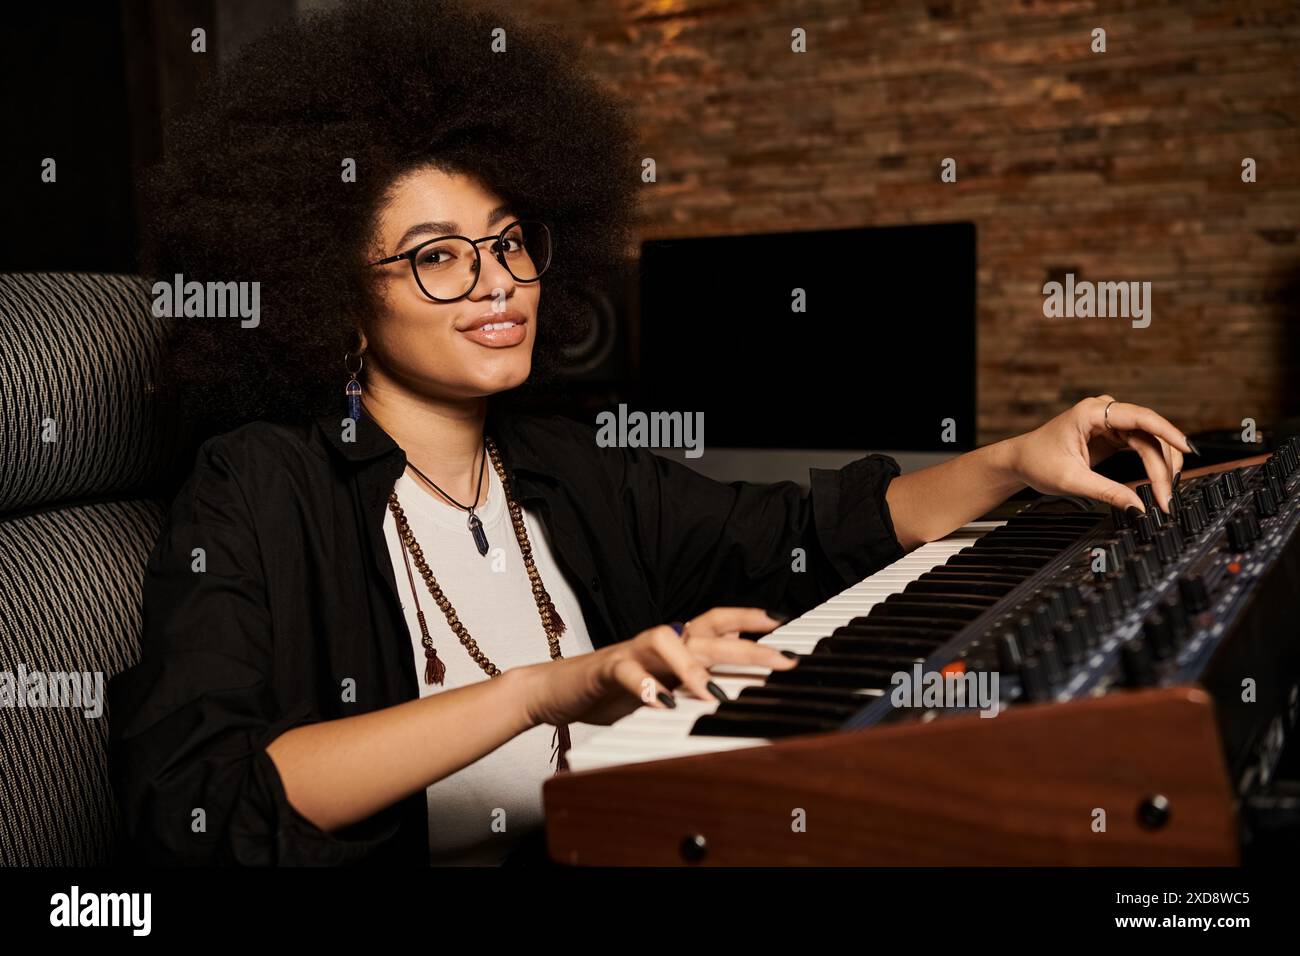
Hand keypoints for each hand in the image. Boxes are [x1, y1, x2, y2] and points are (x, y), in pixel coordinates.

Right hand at [514, 607, 795, 727]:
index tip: (781, 622)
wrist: (557, 689)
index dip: (748, 616)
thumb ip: (694, 681)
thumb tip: (735, 687)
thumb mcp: (663, 686)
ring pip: (667, 641)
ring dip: (693, 666)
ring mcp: (632, 650)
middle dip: (747, 645)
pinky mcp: (607, 667)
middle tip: (780, 661)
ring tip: (712, 692)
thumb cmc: (614, 688)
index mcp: (675, 641)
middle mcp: (659, 640)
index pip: (716, 619)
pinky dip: (645, 686)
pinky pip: (627, 671)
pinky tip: (659, 702)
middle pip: (706, 633)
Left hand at [1004, 395, 1193, 513]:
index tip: (1188, 449)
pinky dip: (1153, 464)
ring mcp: (1111, 421)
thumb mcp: (1072, 481)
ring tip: (1165, 494)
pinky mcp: (1114, 434)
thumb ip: (1108, 493)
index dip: (1169, 432)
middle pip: (1150, 434)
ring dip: (1161, 467)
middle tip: (1167, 496)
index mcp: (1092, 411)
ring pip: (1150, 440)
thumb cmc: (1038, 462)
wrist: (1020, 460)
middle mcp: (1105, 411)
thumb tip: (1138, 509)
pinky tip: (1161, 481)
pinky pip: (1143, 446)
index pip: (1141, 418)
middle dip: (1163, 465)